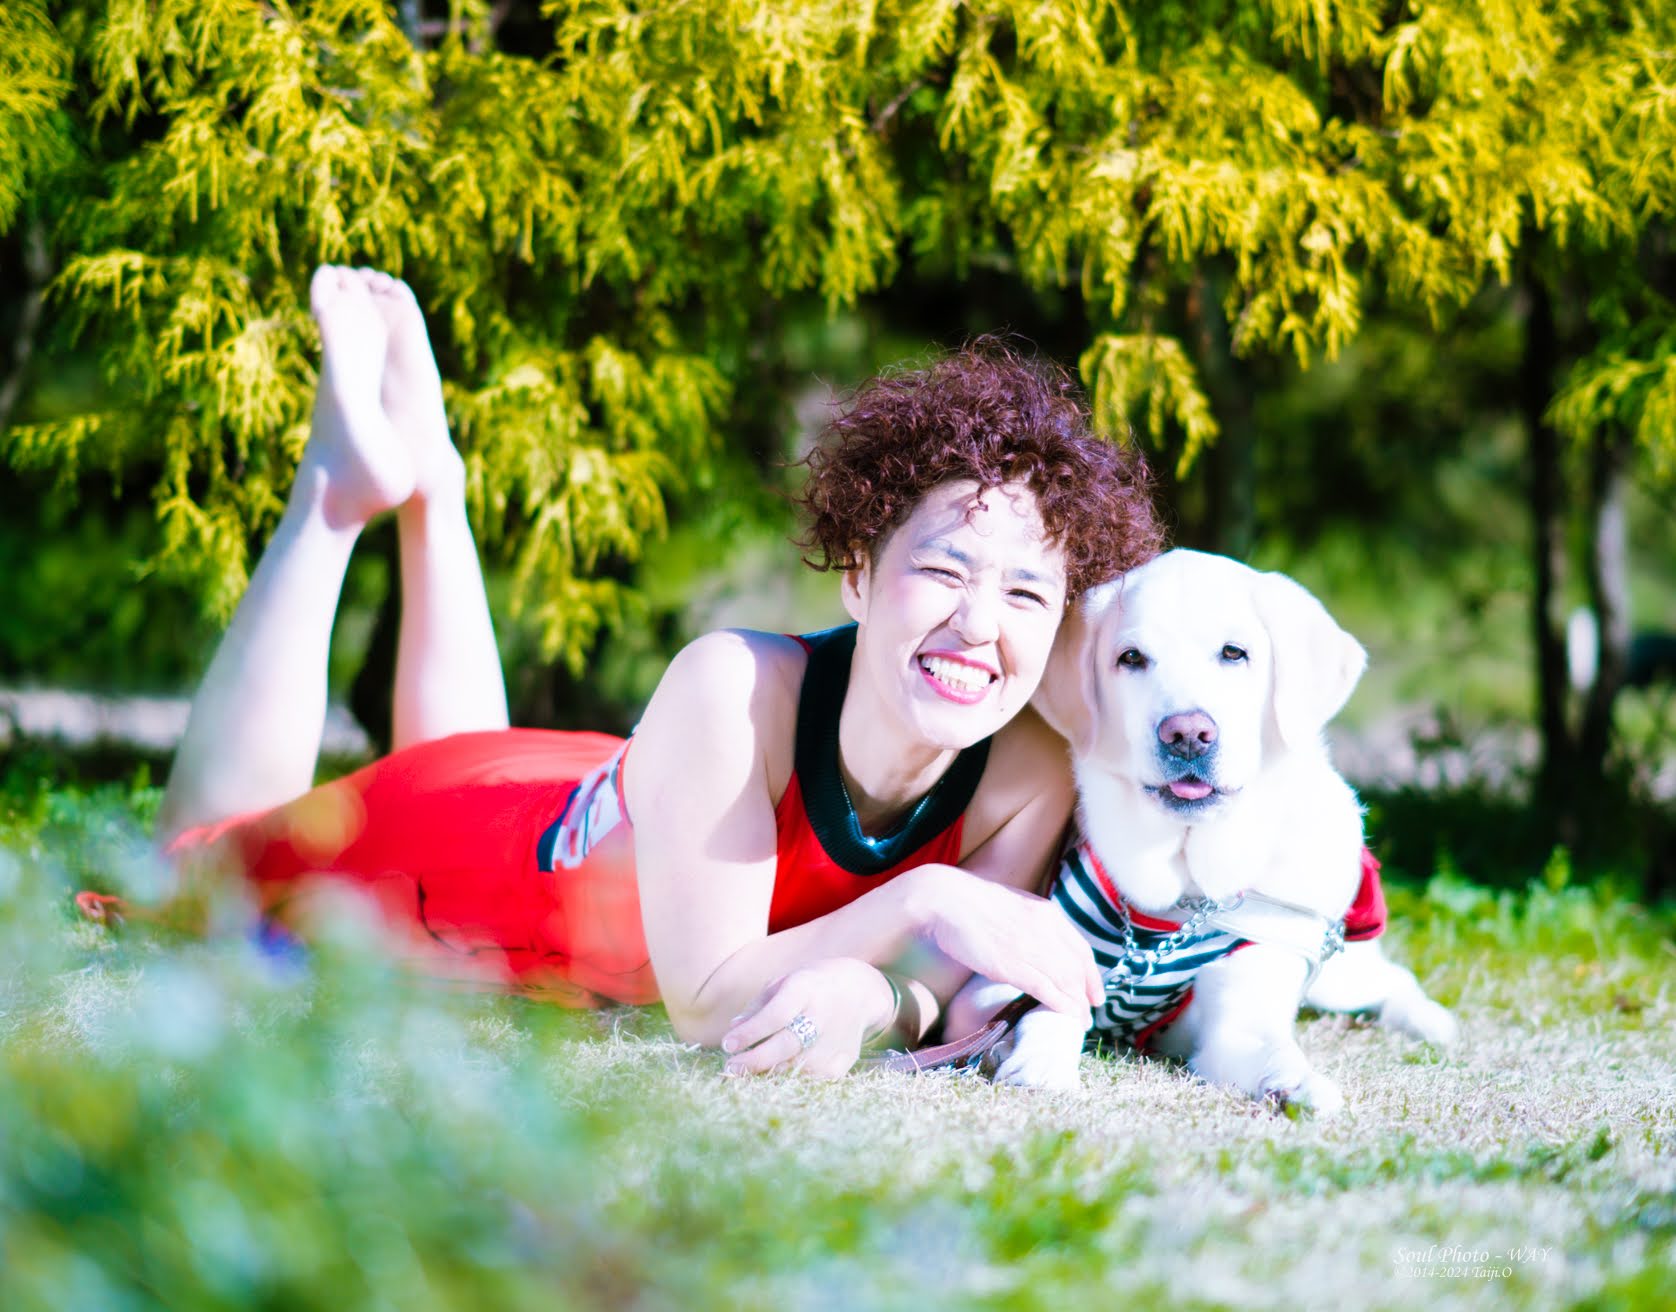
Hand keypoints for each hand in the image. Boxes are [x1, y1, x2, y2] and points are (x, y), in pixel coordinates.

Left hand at [719, 957, 892, 1078]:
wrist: (860, 991)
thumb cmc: (811, 985)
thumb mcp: (784, 982)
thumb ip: (758, 1006)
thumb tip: (733, 1030)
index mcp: (806, 989)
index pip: (777, 1015)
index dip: (751, 1032)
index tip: (727, 1044)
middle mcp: (822, 1015)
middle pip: (786, 1045)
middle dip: (755, 1060)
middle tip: (731, 1068)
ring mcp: (835, 1041)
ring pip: (796, 1067)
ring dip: (768, 1073)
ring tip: (747, 1073)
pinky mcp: (843, 1061)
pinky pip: (810, 1078)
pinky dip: (790, 1078)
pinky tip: (775, 1075)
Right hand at [914, 866, 1100, 1017]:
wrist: (946, 899)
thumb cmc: (971, 902)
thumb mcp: (1013, 905)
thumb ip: (1031, 922)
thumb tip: (1039, 942)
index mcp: (1046, 912)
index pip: (1081, 949)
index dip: (1092, 975)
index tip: (1094, 993)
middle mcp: (1043, 929)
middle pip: (1077, 968)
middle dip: (1086, 995)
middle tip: (1088, 1014)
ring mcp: (1028, 947)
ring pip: (1065, 980)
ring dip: (1076, 1005)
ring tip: (1079, 1023)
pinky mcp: (1009, 964)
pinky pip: (1044, 987)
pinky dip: (1059, 1004)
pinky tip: (1066, 1015)